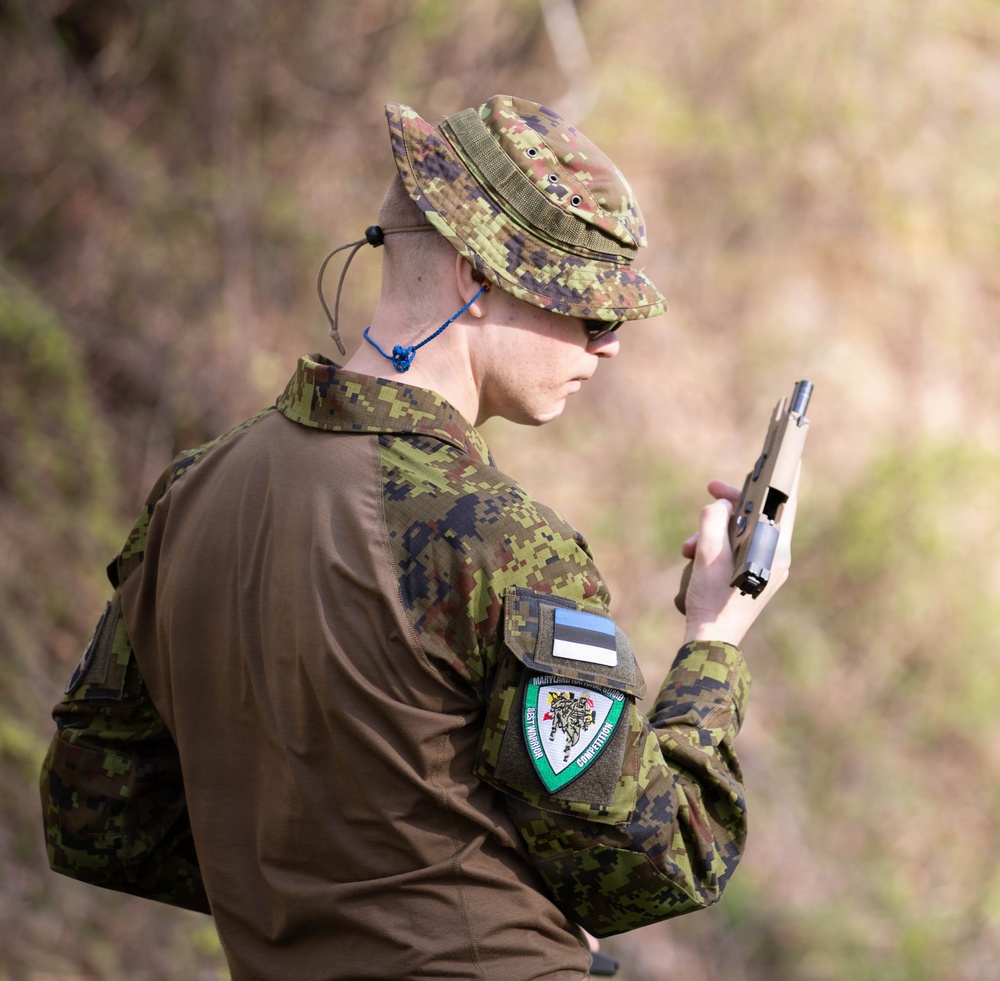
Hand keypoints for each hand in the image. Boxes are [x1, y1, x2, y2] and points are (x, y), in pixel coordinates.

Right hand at [680, 469, 798, 646]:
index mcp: (774, 551)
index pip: (786, 505)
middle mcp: (776, 558)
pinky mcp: (751, 576)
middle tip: (712, 488)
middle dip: (732, 504)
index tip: (789, 455)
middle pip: (759, 516)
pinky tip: (692, 554)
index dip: (786, 478)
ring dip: (714, 530)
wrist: (709, 641)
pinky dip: (715, 545)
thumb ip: (713, 520)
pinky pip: (736, 548)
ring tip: (688, 544)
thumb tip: (720, 506)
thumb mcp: (707, 554)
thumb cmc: (712, 601)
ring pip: (742, 532)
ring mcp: (765, 568)